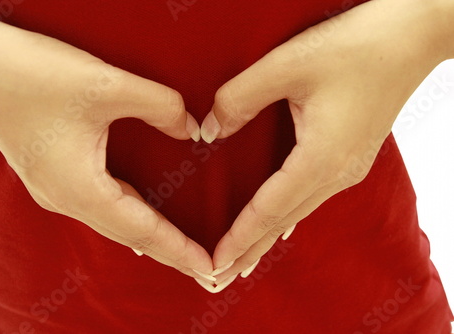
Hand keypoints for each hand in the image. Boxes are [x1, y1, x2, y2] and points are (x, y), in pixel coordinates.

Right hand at [0, 9, 214, 281]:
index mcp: (81, 189)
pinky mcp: (54, 173)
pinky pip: (101, 204)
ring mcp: (58, 188)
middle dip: (171, 253)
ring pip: (115, 222)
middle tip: (208, 270)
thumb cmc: (30, 73)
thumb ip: (160, 105)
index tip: (211, 269)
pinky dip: (130, 215)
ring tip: (183, 249)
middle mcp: (67, 198)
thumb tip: (190, 128)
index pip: (144, 231)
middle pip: (130, 235)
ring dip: (151, 236)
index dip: (180, 251)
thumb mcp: (105, 84)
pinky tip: (140, 216)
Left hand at [199, 0, 446, 287]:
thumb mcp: (286, 65)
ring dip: (265, 238)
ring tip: (241, 263)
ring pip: (297, 213)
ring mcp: (347, 169)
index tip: (214, 263)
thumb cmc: (353, 46)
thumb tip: (210, 131)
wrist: (409, 38)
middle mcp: (337, 173)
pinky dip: (285, 217)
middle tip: (218, 279)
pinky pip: (309, 198)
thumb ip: (239, 99)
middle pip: (282, 222)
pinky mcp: (349, 158)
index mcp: (321, 158)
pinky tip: (278, 229)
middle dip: (249, 251)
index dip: (239, 238)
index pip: (269, 210)